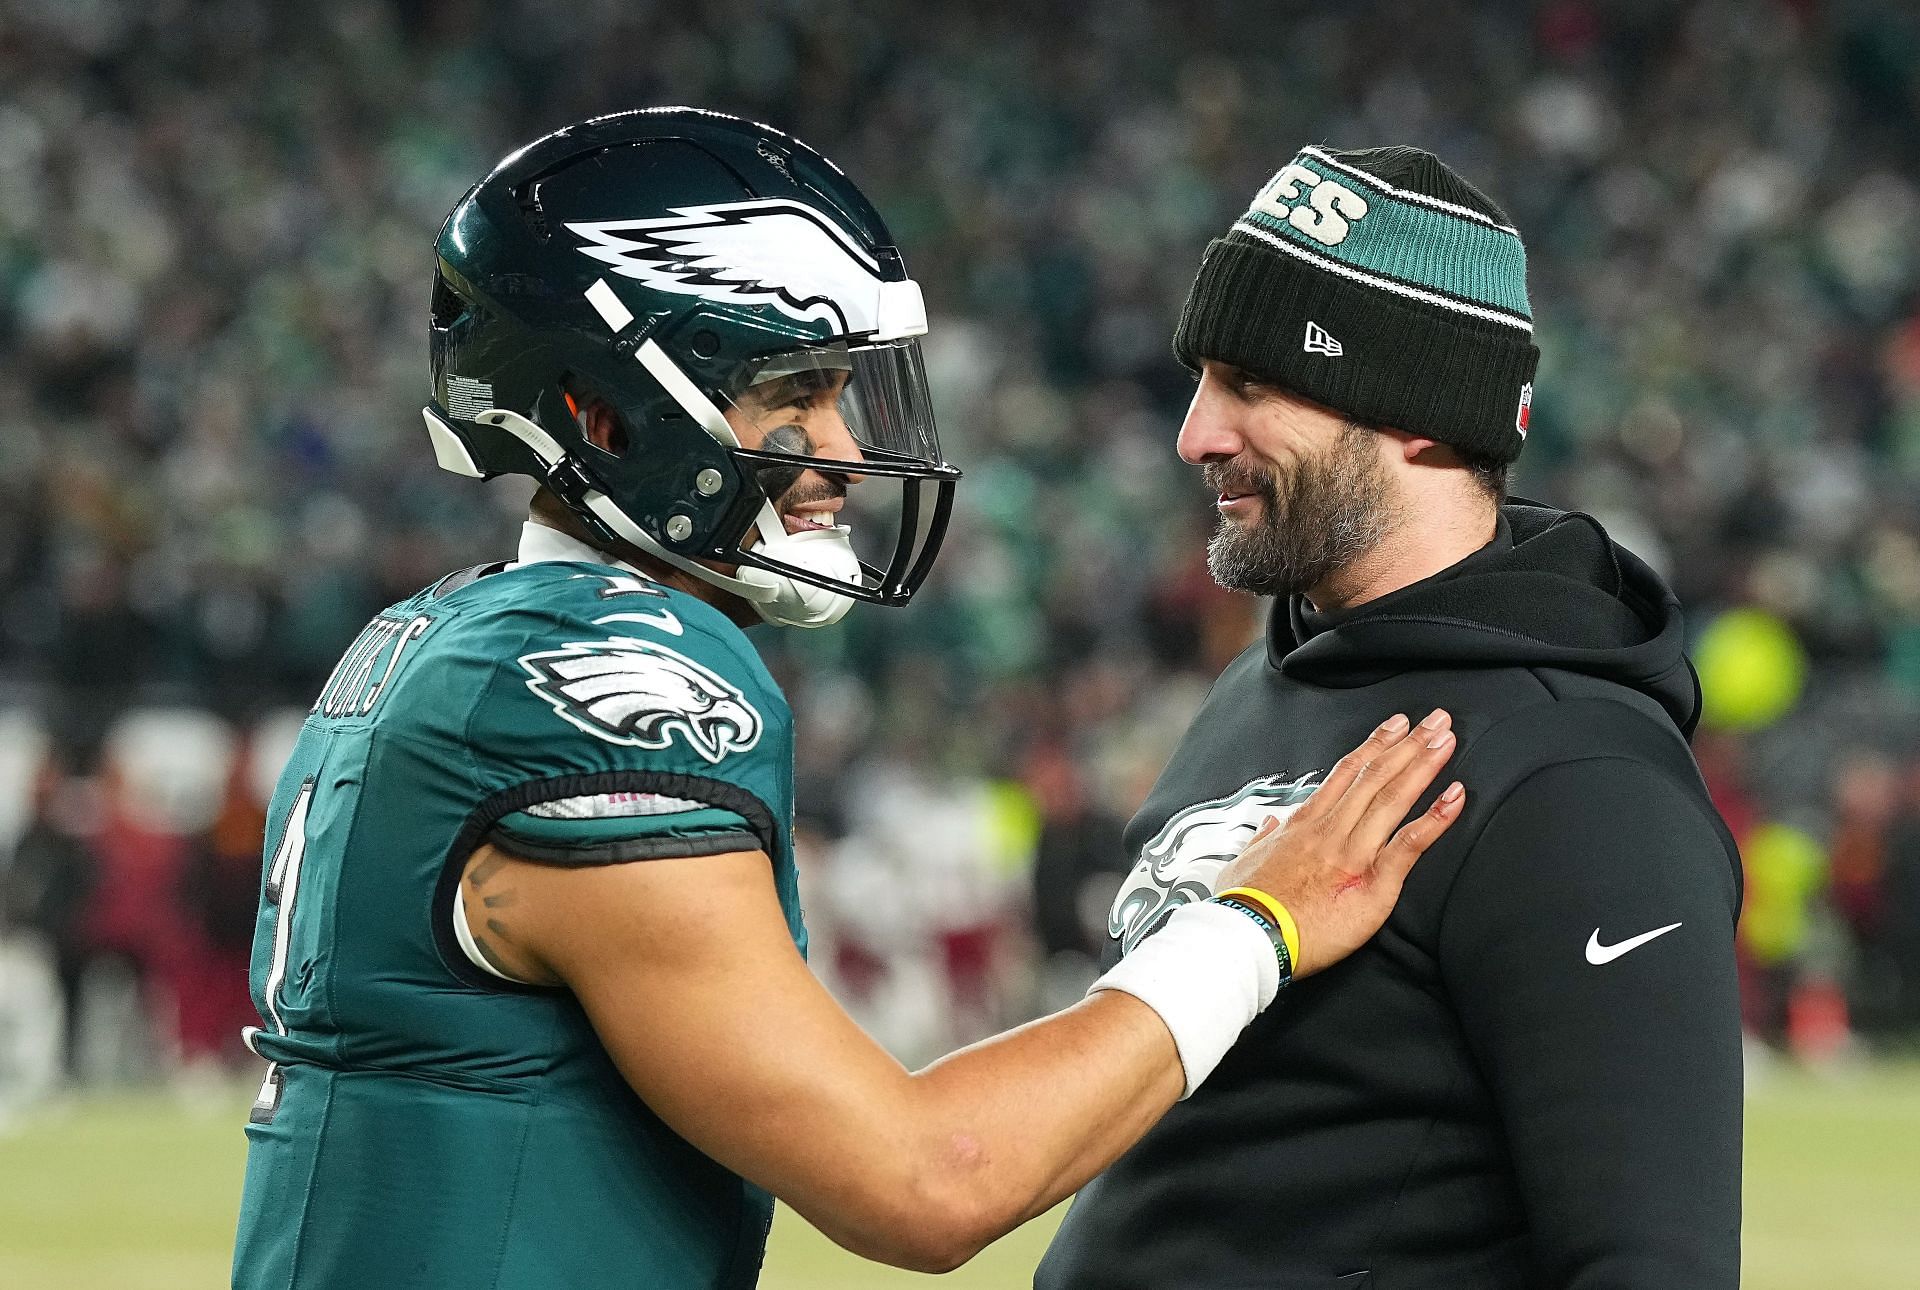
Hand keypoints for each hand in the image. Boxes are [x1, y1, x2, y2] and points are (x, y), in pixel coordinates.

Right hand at [1212, 710, 1463, 976]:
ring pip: (1392, 798)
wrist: (1248, 937)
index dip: (1373, 747)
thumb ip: (1263, 839)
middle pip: (1375, 777)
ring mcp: (1352, 852)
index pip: (1345, 775)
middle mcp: (1330, 831)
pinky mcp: (1372, 882)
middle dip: (1408, 745)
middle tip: (1435, 719)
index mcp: (1303, 826)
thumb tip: (1271, 823)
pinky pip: (1409, 844)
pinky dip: (1435, 818)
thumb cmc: (1243, 906)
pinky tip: (1455, 796)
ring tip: (1445, 740)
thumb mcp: (1241, 863)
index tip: (1394, 727)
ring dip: (1422, 765)